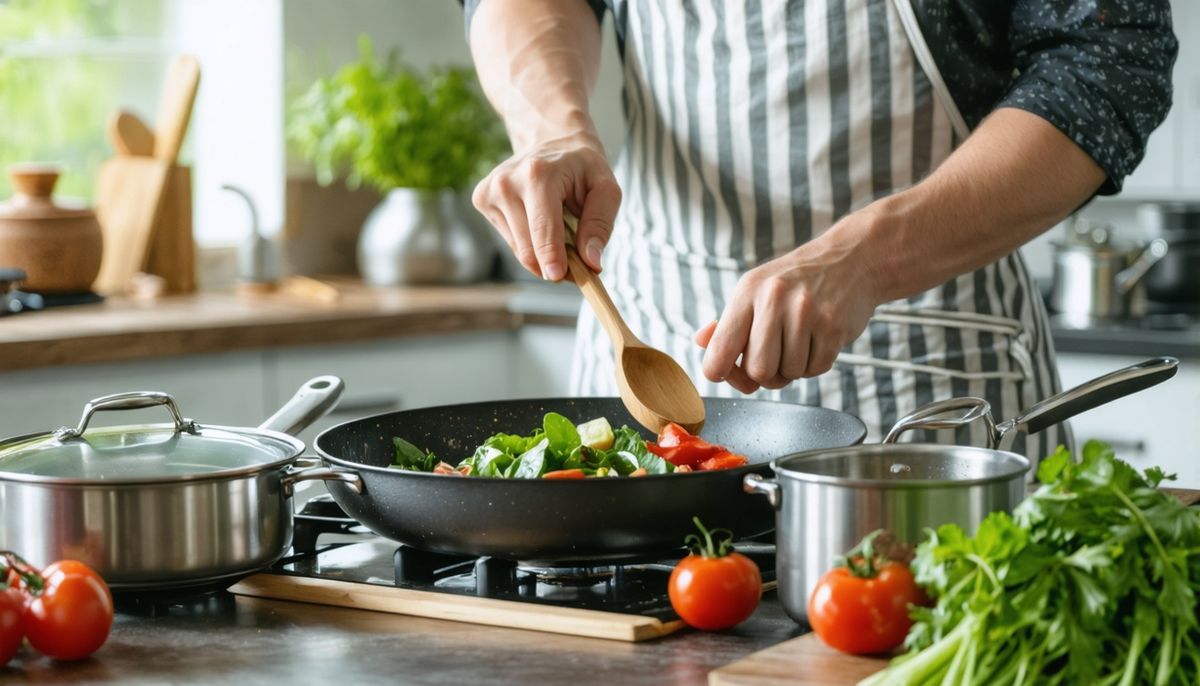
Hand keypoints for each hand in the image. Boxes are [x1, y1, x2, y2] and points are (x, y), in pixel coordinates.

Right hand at [472, 133, 620, 279]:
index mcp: (538, 175)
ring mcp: (490, 191)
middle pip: (529, 248)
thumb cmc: (581, 165)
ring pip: (519, 250)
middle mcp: (507, 182)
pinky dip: (529, 242)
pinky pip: (510, 241)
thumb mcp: (605, 187)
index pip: (543, 230)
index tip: (560, 278)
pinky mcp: (481, 199)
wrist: (550, 137)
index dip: (552, 260)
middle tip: (578, 263)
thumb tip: (591, 262)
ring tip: (560, 231)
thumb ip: (601, 224)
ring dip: (543, 254)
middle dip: (554, 263)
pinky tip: (538, 220)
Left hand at [695, 224, 882, 393]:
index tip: (731, 371)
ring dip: (793, 367)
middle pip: (757, 371)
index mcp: (747, 292)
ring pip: (788, 374)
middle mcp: (773, 300)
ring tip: (799, 341)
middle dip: (765, 373)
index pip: (718, 354)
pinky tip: (818, 340)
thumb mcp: (755, 289)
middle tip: (775, 355)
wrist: (852, 258)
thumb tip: (701, 342)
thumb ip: (727, 322)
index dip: (722, 373)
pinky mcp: (834, 327)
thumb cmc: (796, 281)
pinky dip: (815, 363)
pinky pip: (815, 370)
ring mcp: (806, 313)